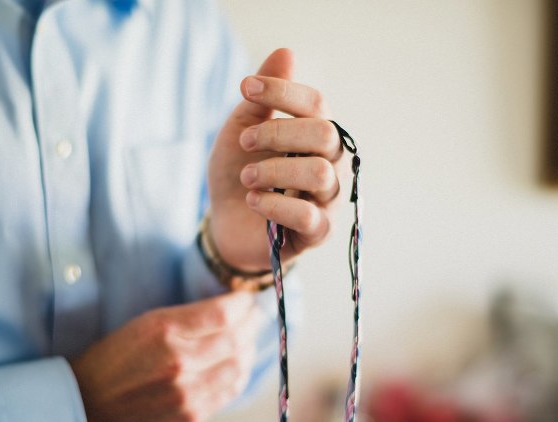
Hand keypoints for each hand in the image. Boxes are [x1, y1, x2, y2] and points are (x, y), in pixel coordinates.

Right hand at [69, 292, 259, 421]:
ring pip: (238, 365)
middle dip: (251, 324)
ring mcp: (186, 390)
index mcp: (163, 329)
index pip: (223, 312)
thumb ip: (185, 319)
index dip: (242, 304)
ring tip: (248, 341)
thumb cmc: (112, 361)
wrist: (84, 408)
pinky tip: (238, 366)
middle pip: (236, 338)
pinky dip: (239, 375)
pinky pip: (229, 391)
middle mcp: (178, 359)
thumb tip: (228, 311)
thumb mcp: (142, 325)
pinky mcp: (190, 415)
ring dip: (249, 350)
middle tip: (255, 317)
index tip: (246, 300)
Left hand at [208, 48, 349, 271]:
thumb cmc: (239, 172)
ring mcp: (328, 200)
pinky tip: (253, 200)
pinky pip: (308, 215)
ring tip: (247, 177)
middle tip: (245, 142)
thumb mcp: (242, 130)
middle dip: (278, 133)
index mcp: (316, 135)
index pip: (317, 104)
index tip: (245, 87)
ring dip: (274, 170)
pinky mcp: (317, 232)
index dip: (283, 91)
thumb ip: (263, 98)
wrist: (226, 223)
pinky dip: (275, 204)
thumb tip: (286, 51)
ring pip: (320, 173)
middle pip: (325, 134)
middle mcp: (332, 164)